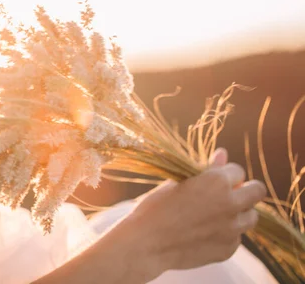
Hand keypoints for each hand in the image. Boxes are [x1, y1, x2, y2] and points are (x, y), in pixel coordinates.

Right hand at [128, 148, 266, 276]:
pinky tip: (204, 233)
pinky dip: (226, 234)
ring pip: (252, 217)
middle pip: (257, 191)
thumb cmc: (156, 207)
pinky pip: (236, 237)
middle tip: (229, 193)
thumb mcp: (178, 182)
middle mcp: (230, 204)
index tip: (212, 179)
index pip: (237, 171)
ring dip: (239, 213)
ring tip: (215, 215)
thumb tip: (222, 153)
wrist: (145, 243)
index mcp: (217, 182)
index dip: (224, 173)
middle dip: (246, 190)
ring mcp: (232, 229)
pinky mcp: (228, 249)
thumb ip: (206, 169)